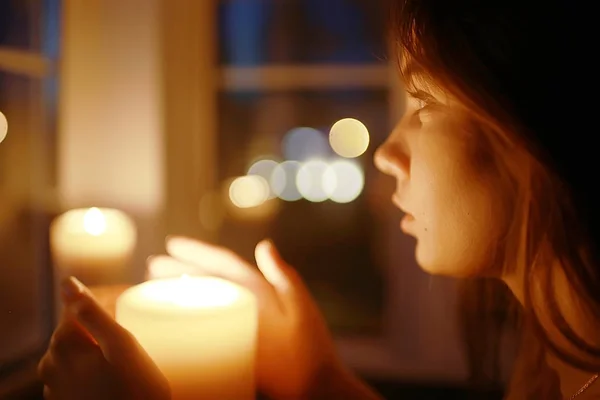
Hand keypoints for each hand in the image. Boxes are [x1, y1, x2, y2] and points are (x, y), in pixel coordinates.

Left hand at [38, 277, 170, 399]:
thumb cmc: (135, 388)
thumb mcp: (120, 343)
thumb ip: (92, 312)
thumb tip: (67, 282)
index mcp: (62, 345)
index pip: (75, 309)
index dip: (101, 310)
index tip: (122, 323)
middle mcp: (50, 366)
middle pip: (73, 330)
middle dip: (96, 332)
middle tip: (125, 347)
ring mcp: (55, 387)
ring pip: (74, 352)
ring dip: (94, 351)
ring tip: (121, 365)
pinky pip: (75, 374)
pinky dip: (91, 371)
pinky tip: (111, 379)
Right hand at [150, 237, 377, 398]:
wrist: (315, 385)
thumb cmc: (311, 347)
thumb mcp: (299, 306)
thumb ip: (282, 276)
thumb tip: (264, 244)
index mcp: (260, 291)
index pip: (225, 265)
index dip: (199, 252)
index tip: (172, 244)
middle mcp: (246, 304)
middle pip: (207, 282)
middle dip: (180, 271)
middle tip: (151, 266)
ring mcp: (238, 325)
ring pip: (203, 303)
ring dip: (181, 293)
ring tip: (153, 287)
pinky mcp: (233, 347)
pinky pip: (205, 329)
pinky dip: (188, 321)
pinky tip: (172, 323)